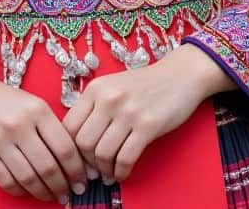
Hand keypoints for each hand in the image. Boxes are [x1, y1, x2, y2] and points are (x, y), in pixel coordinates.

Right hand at [0, 54, 86, 203]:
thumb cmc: (6, 100)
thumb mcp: (33, 103)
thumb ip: (51, 127)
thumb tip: (74, 160)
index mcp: (37, 110)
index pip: (64, 147)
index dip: (76, 170)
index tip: (82, 180)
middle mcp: (19, 124)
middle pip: (47, 166)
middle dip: (62, 185)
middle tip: (68, 193)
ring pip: (28, 177)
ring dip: (43, 192)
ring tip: (51, 196)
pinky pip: (6, 180)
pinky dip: (20, 191)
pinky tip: (28, 191)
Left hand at [60, 44, 232, 183]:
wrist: (179, 76)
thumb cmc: (143, 85)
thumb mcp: (112, 87)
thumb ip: (93, 108)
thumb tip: (77, 144)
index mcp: (96, 88)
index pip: (69, 126)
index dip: (70, 148)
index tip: (77, 159)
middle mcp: (109, 98)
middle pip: (83, 143)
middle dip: (87, 162)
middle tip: (94, 170)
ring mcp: (128, 112)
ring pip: (103, 153)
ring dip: (104, 170)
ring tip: (109, 173)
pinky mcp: (148, 126)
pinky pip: (125, 158)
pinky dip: (121, 172)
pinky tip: (122, 173)